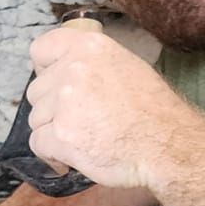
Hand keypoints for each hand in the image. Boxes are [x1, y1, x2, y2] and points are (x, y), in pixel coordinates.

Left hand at [25, 27, 187, 189]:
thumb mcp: (127, 66)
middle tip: (79, 121)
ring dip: (53, 132)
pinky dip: (52, 155)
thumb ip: (93, 63)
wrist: (168, 144)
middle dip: (52, 108)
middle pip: (37, 90)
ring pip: (37, 118)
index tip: (55, 85)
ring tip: (82, 140)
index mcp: (89, 47)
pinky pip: (38, 144)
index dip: (45, 70)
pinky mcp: (62, 134)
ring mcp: (65, 102)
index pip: (41, 49)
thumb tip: (67, 71)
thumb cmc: (154, 110)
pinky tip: (72, 158)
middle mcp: (74, 69)